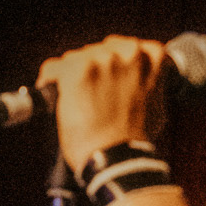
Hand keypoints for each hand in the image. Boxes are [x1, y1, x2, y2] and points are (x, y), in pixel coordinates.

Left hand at [35, 35, 168, 181]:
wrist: (117, 157)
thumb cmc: (136, 139)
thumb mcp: (156, 104)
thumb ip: (147, 84)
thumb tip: (137, 84)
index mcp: (150, 56)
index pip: (128, 48)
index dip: (115, 65)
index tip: (107, 78)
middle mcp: (127, 52)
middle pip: (99, 51)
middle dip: (93, 72)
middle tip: (89, 95)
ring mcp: (102, 60)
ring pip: (75, 59)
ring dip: (72, 77)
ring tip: (73, 100)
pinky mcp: (78, 71)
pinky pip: (53, 68)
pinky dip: (48, 81)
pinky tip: (52, 94)